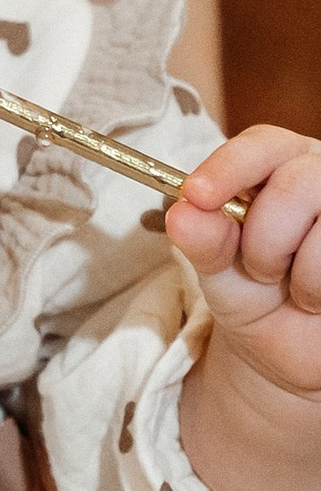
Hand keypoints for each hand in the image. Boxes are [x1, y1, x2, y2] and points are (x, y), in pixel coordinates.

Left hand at [168, 128, 320, 399]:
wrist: (292, 347)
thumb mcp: (220, 270)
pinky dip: (319, 288)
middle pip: (297, 182)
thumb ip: (204, 241)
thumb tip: (183, 213)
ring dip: (301, 272)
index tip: (197, 196)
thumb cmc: (255, 292)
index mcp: (280, 164)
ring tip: (296, 287)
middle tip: (261, 270)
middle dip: (266, 237)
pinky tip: (320, 295)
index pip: (262, 144)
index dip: (230, 167)